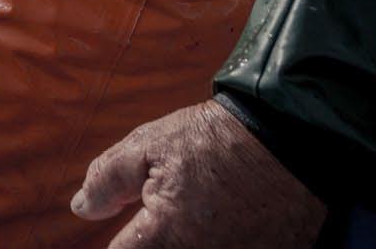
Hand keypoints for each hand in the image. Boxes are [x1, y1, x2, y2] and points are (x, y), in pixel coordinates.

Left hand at [72, 99, 324, 247]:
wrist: (293, 137)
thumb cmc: (217, 139)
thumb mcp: (149, 146)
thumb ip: (107, 179)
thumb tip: (82, 208)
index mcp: (166, 240)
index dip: (117, 245)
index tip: (126, 231)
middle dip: (152, 244)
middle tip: (164, 216)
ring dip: (182, 242)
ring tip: (195, 216)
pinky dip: (221, 242)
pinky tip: (221, 224)